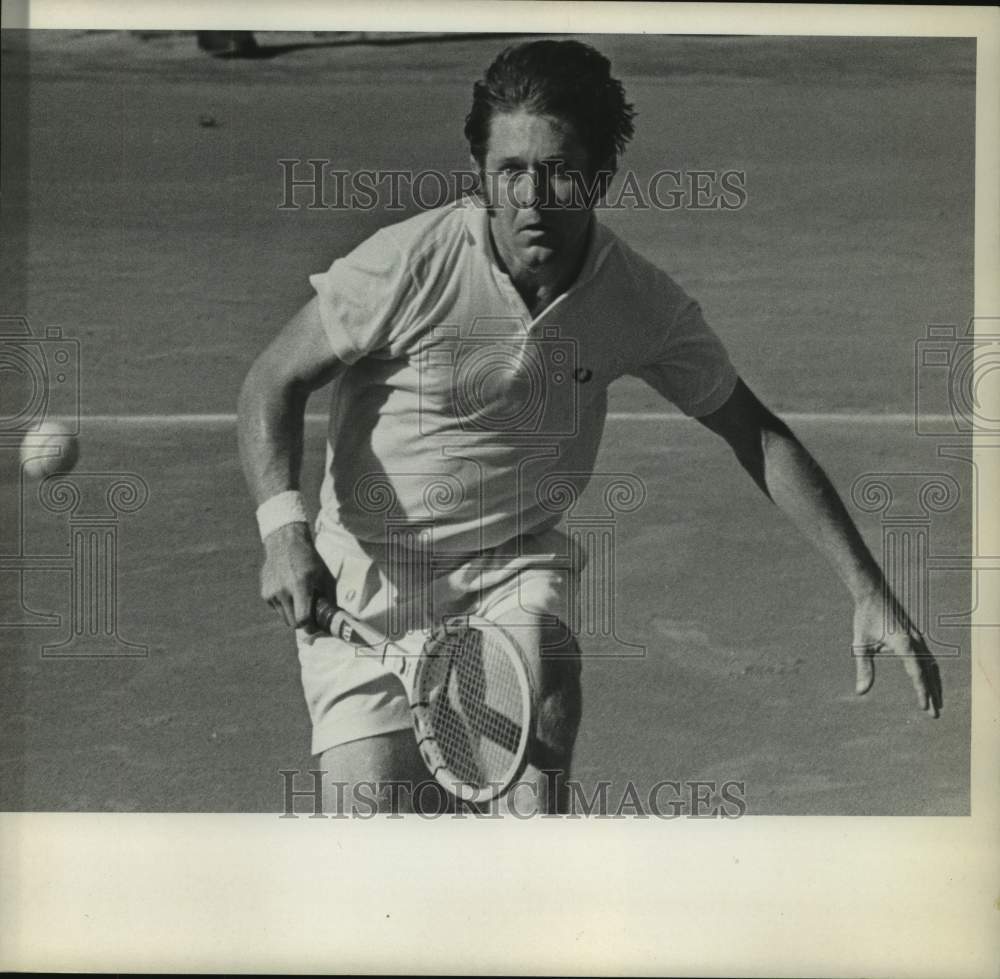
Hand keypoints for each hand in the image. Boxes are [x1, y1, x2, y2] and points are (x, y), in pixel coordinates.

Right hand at [260, 522, 335, 627]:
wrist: (285, 543)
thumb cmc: (310, 560)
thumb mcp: (324, 576)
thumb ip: (329, 598)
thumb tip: (335, 616)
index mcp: (300, 586)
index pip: (302, 619)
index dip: (310, 626)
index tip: (315, 625)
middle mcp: (283, 591)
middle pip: (292, 622)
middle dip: (302, 622)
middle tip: (310, 614)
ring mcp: (271, 592)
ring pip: (284, 617)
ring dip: (293, 614)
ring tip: (299, 599)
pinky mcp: (264, 593)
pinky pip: (276, 609)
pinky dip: (284, 606)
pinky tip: (289, 592)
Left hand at [852, 590, 941, 716]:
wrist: (873, 592)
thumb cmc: (865, 618)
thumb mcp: (860, 644)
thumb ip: (864, 668)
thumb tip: (861, 692)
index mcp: (904, 643)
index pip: (917, 673)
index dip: (922, 692)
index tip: (924, 707)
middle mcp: (916, 641)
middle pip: (929, 673)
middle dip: (933, 694)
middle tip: (935, 715)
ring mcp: (918, 638)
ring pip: (931, 666)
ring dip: (934, 684)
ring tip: (936, 702)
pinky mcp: (916, 635)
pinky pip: (928, 658)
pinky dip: (931, 672)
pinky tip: (928, 680)